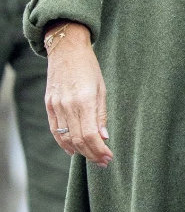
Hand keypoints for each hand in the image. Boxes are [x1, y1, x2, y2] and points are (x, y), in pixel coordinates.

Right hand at [44, 22, 112, 164]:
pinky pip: (55, 130)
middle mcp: (67, 105)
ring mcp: (56, 106)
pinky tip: (73, 150)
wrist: (66, 49)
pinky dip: (63, 143)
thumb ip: (101, 115)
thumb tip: (104, 138)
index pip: (89, 135)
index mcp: (84, 100)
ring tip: (92, 157)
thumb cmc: (89, 67)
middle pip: (78, 140)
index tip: (109, 157)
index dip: (99, 150)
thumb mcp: (101, 89)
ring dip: (80, 151)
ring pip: (66, 138)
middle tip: (104, 162)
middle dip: (92, 154)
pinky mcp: (49, 105)